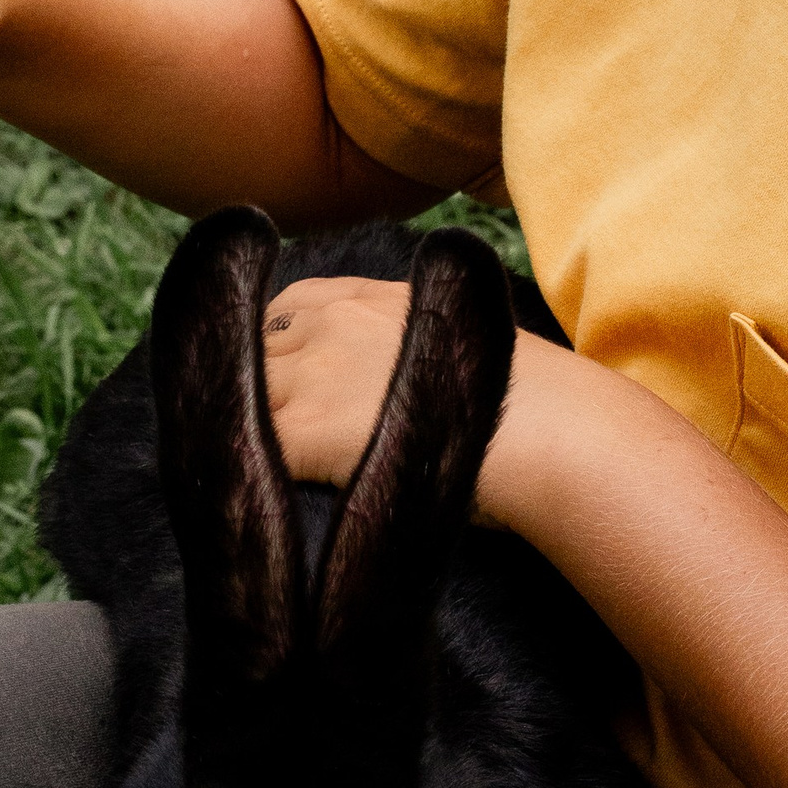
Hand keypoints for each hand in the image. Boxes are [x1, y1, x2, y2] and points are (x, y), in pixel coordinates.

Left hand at [261, 276, 593, 509]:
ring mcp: (314, 374)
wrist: (543, 427)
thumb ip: (415, 336)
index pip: (288, 307)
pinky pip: (245, 442)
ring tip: (262, 467)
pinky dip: (246, 463)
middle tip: (271, 430)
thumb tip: (404, 371)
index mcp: (368, 297)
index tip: (285, 376)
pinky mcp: (305, 431)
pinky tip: (262, 490)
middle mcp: (331, 324)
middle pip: (256, 348)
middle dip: (259, 385)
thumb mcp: (462, 333)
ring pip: (244, 394)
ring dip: (249, 425)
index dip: (280, 345)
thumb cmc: (526, 396)